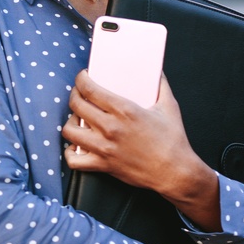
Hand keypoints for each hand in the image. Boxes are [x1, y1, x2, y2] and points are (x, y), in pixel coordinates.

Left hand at [63, 70, 220, 229]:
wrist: (174, 172)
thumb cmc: (173, 141)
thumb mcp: (169, 107)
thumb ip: (161, 86)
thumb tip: (157, 71)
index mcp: (125, 110)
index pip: (90, 89)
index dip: (81, 79)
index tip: (83, 77)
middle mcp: (110, 128)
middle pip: (76, 105)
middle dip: (74, 95)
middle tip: (79, 94)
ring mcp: (104, 147)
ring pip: (69, 131)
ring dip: (69, 122)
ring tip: (77, 119)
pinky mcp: (103, 165)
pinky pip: (74, 160)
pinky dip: (70, 152)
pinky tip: (76, 146)